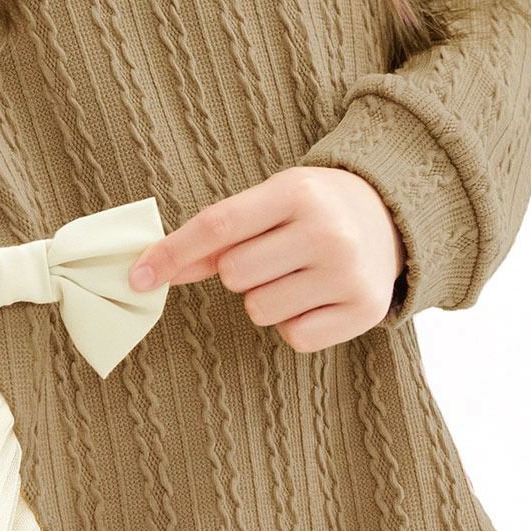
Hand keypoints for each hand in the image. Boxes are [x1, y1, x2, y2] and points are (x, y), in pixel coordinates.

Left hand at [126, 167, 406, 352]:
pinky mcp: (364, 311)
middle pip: (234, 274)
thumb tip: (154, 270)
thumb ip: (216, 233)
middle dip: (238, 271)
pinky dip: (294, 323)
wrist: (392, 215)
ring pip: (260, 310)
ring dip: (265, 298)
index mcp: (296, 192)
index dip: (172, 252)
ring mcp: (348, 274)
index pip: (218, 227)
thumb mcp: (270, 200)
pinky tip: (316, 296)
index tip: (138, 277)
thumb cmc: (313, 207)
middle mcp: (326, 232)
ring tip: (297, 273)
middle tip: (271, 254)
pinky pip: (294, 337)